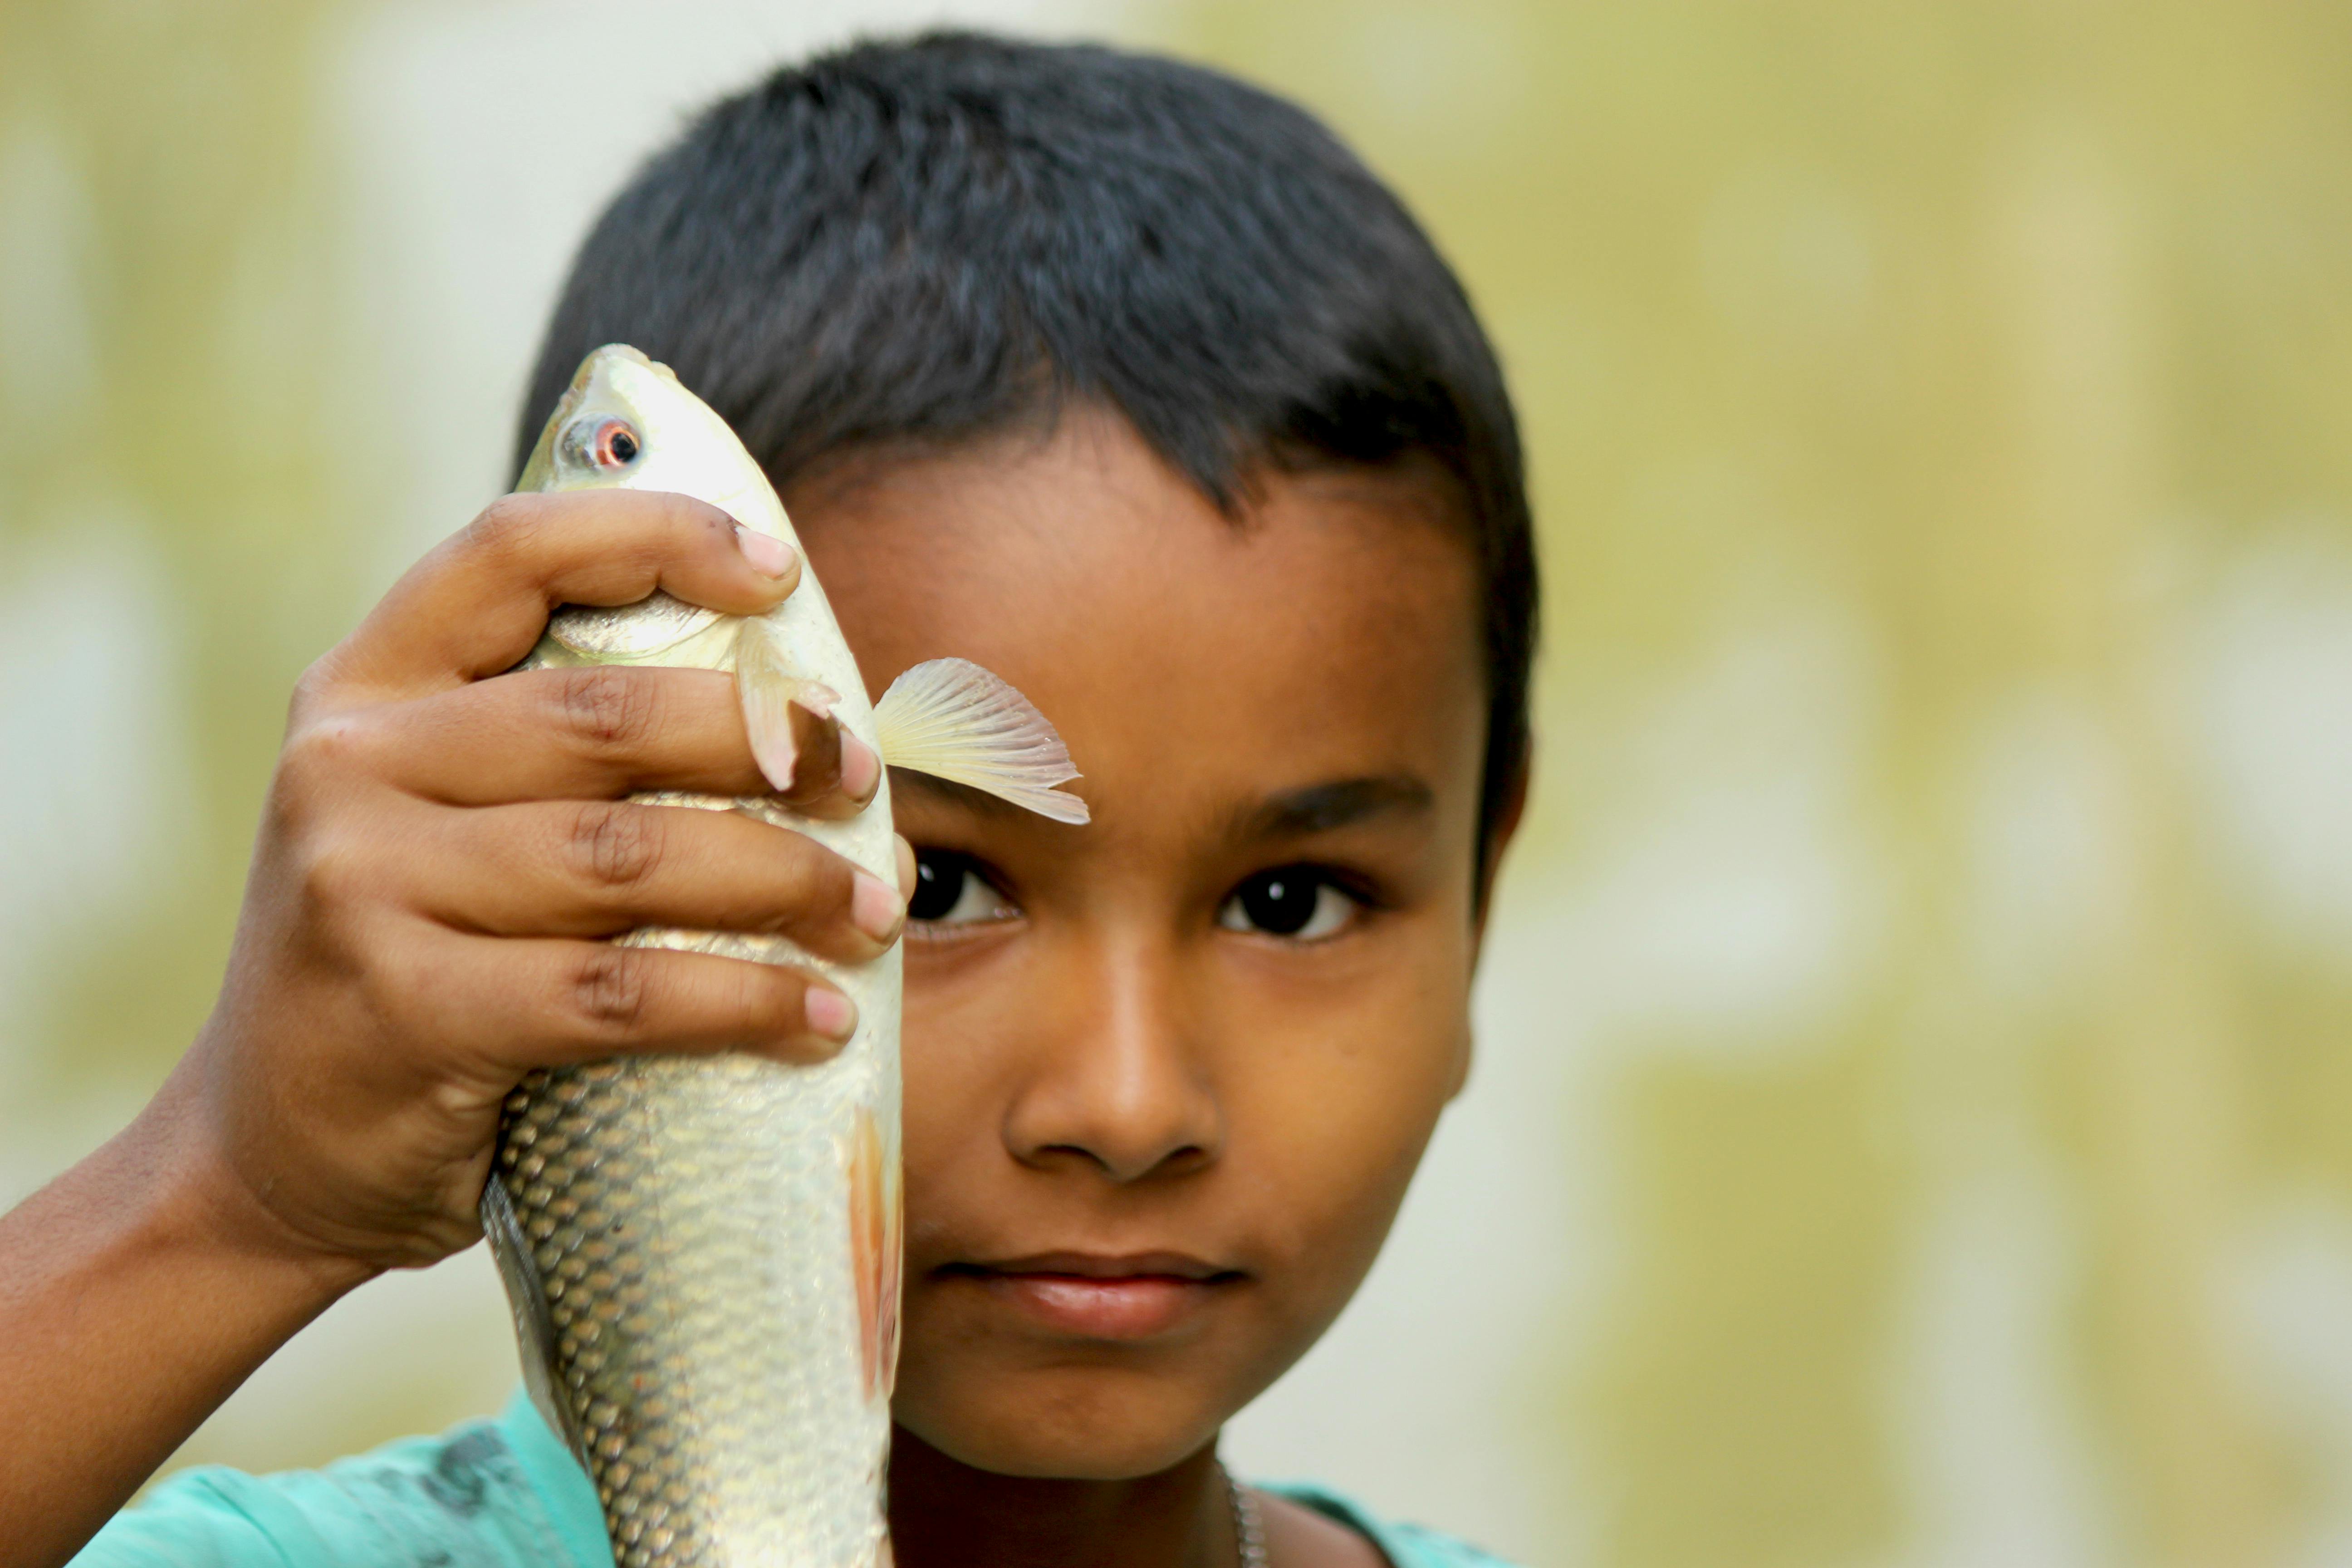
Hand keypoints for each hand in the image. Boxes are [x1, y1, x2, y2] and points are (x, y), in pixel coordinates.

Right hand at [164, 489, 907, 1275]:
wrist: (267, 1156)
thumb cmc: (414, 965)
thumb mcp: (442, 822)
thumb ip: (562, 755)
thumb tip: (812, 732)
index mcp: (366, 687)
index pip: (513, 552)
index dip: (657, 536)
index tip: (779, 573)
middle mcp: (349, 765)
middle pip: (608, 714)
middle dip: (768, 739)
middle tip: (863, 778)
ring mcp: (363, 885)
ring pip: (630, 856)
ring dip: (784, 879)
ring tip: (871, 911)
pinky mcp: (405, 1009)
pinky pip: (617, 991)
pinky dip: (740, 1001)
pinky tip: (817, 1019)